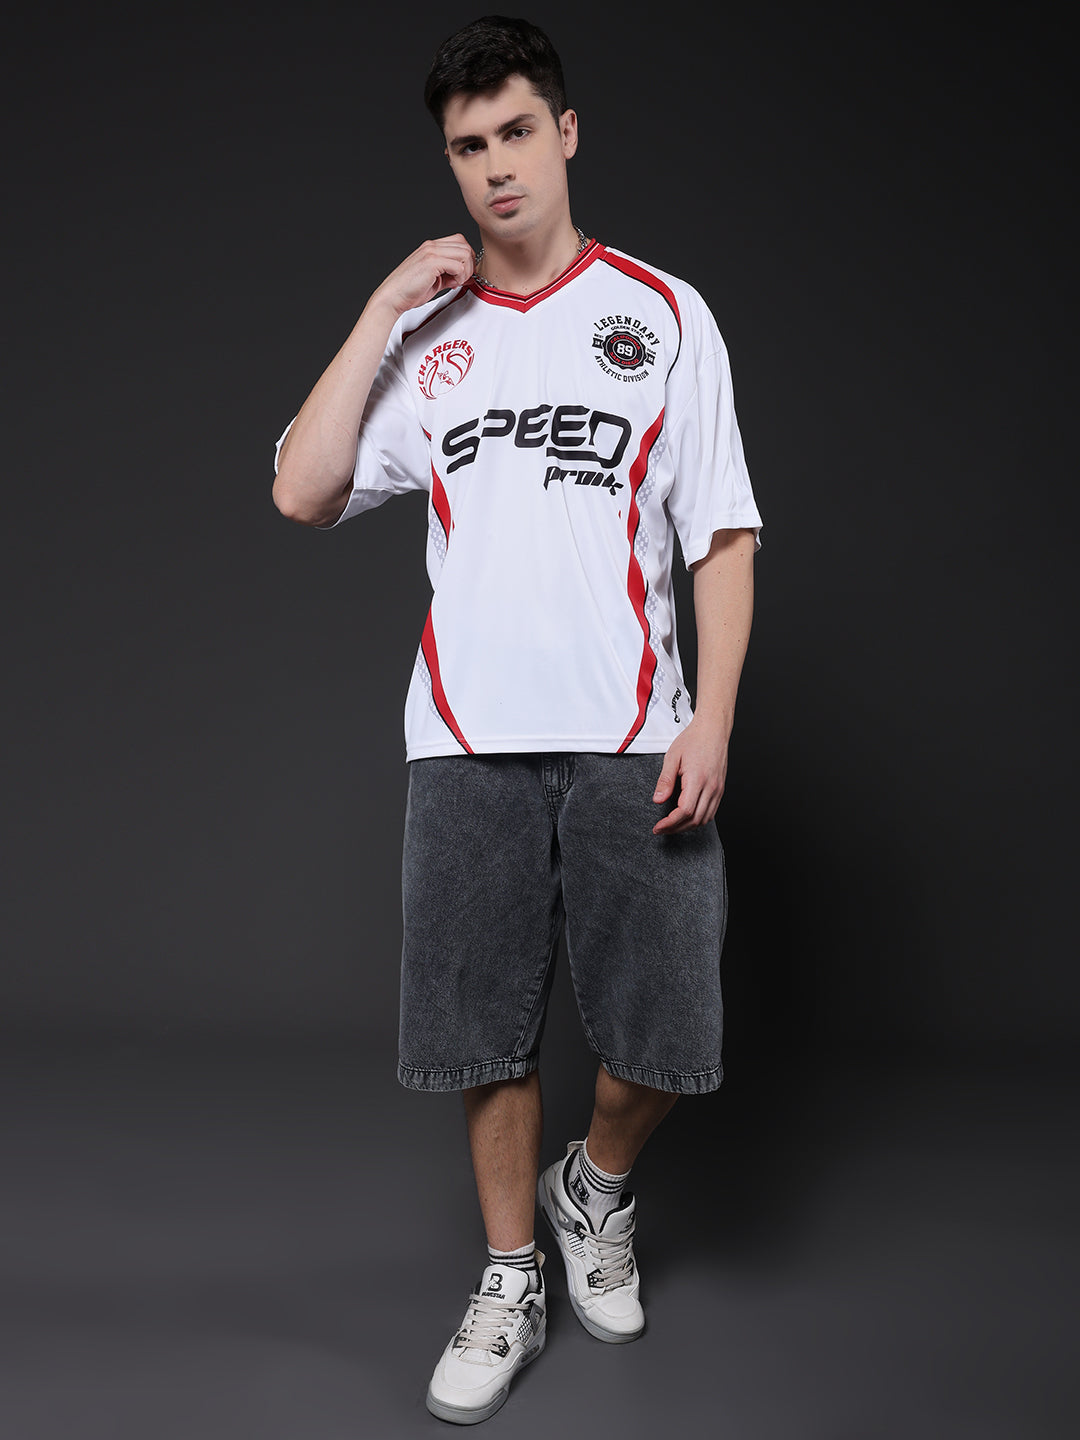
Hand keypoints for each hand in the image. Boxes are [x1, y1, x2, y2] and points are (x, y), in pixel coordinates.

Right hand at [371, 235, 476, 317]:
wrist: (392, 297)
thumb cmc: (410, 291)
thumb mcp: (435, 281)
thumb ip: (451, 276)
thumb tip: (468, 277)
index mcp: (431, 247)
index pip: (459, 242)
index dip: (466, 258)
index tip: (461, 275)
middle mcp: (431, 246)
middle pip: (464, 245)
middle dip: (469, 264)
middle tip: (461, 279)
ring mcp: (431, 252)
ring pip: (464, 253)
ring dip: (465, 270)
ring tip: (455, 282)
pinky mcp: (431, 262)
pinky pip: (458, 265)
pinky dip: (460, 277)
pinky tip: (451, 285)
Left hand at [651, 716, 729, 834]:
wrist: (713, 729)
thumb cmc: (693, 739)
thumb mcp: (672, 757)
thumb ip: (665, 780)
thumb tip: (658, 800)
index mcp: (697, 779)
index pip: (684, 811)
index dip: (670, 823)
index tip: (658, 827)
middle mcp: (711, 787)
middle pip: (695, 820)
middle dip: (677, 828)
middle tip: (662, 828)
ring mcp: (718, 789)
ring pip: (705, 819)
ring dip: (688, 826)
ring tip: (673, 825)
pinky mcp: (720, 789)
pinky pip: (711, 811)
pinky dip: (699, 819)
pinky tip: (687, 817)